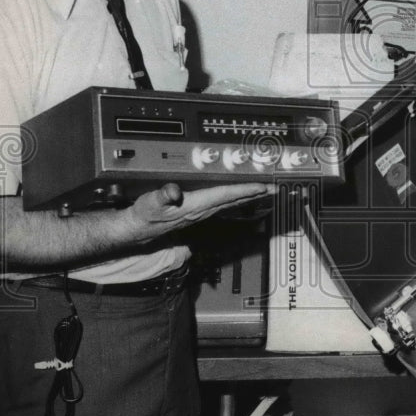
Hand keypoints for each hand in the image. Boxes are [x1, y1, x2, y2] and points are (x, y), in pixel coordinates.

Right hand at [128, 182, 275, 240]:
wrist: (138, 230)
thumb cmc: (144, 216)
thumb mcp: (149, 203)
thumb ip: (162, 196)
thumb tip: (173, 192)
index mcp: (195, 205)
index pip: (225, 196)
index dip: (244, 190)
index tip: (262, 186)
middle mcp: (203, 210)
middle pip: (236, 200)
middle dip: (256, 194)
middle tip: (276, 188)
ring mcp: (203, 212)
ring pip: (233, 202)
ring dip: (251, 196)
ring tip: (268, 190)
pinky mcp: (201, 211)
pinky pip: (226, 203)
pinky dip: (239, 198)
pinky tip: (246, 196)